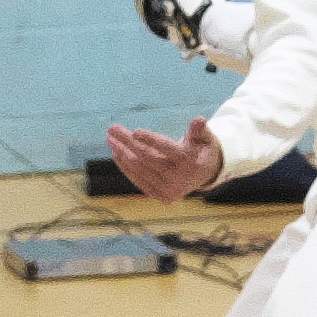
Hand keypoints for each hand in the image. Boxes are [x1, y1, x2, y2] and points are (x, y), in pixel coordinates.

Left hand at [106, 117, 224, 201]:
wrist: (203, 175)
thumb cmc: (201, 149)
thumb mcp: (205, 138)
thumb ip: (199, 130)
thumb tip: (199, 120)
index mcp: (190, 163)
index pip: (167, 149)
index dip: (151, 140)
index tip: (135, 131)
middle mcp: (179, 180)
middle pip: (148, 158)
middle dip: (128, 142)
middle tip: (112, 128)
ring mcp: (168, 190)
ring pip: (140, 170)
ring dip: (122, 153)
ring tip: (111, 139)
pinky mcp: (159, 196)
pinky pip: (138, 180)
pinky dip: (125, 167)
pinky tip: (116, 154)